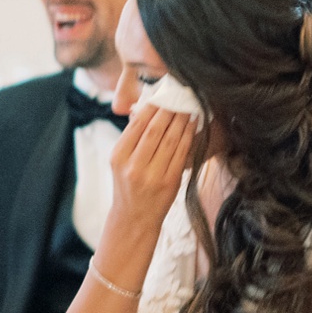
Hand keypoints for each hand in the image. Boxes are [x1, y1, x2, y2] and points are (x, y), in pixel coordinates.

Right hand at [107, 102, 195, 233]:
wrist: (134, 218)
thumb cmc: (128, 185)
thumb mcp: (121, 161)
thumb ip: (132, 137)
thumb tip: (146, 107)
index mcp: (118, 156)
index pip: (137, 125)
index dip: (152, 107)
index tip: (162, 94)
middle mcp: (134, 166)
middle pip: (155, 130)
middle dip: (169, 110)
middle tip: (179, 95)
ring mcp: (153, 175)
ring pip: (171, 139)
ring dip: (182, 120)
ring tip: (188, 106)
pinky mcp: (170, 181)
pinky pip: (182, 153)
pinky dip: (189, 135)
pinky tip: (192, 123)